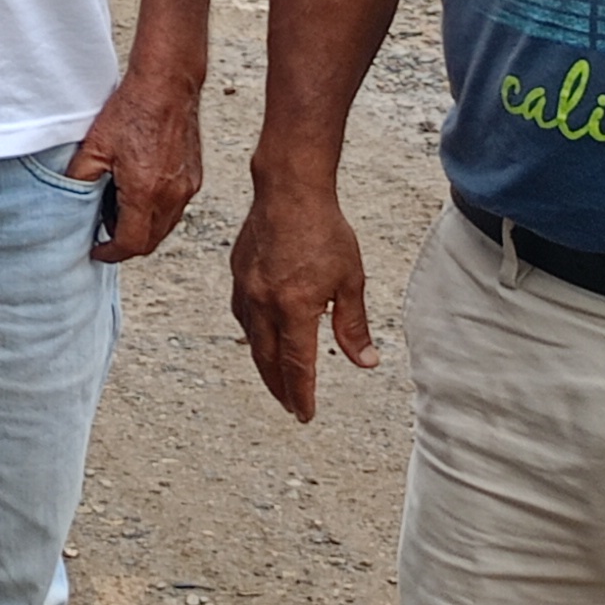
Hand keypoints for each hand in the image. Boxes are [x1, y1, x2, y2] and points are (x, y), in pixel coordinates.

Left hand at [70, 64, 201, 261]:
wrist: (167, 86)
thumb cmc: (132, 111)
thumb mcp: (94, 147)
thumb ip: (79, 180)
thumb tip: (69, 203)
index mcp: (145, 193)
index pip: (131, 243)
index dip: (110, 253)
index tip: (96, 251)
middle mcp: (172, 196)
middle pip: (150, 241)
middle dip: (126, 245)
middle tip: (103, 234)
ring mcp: (187, 187)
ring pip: (165, 227)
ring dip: (142, 229)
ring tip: (117, 212)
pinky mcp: (194, 177)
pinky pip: (175, 209)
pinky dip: (156, 212)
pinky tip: (137, 194)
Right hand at [228, 180, 371, 423]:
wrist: (288, 189)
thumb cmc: (324, 231)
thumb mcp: (351, 280)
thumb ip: (353, 326)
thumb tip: (366, 363)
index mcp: (294, 308)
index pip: (297, 366)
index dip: (302, 394)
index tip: (305, 415)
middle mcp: (264, 303)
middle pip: (267, 361)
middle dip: (279, 389)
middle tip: (291, 407)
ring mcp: (246, 289)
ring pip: (251, 340)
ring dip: (264, 364)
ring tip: (276, 379)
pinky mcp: (238, 274)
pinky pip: (242, 315)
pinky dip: (253, 334)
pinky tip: (261, 336)